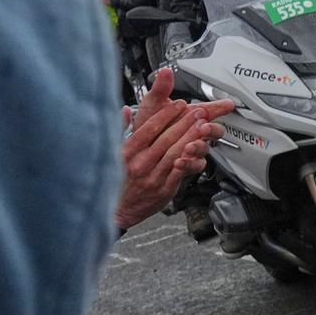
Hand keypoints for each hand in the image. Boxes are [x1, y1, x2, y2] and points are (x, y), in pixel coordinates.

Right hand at [115, 68, 231, 231]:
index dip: (166, 115)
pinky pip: (179, 172)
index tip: (178, 104)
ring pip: (175, 153)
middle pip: (165, 139)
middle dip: (184, 123)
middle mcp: (140, 163)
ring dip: (191, 138)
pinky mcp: (163, 190)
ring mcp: (152, 177)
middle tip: (198, 111)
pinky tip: (199, 151)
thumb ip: (119, 129)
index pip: (149, 129)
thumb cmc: (117, 180)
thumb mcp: (113, 153)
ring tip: (203, 126)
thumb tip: (123, 109)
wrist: (116, 210)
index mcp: (127, 152)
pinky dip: (189, 160)